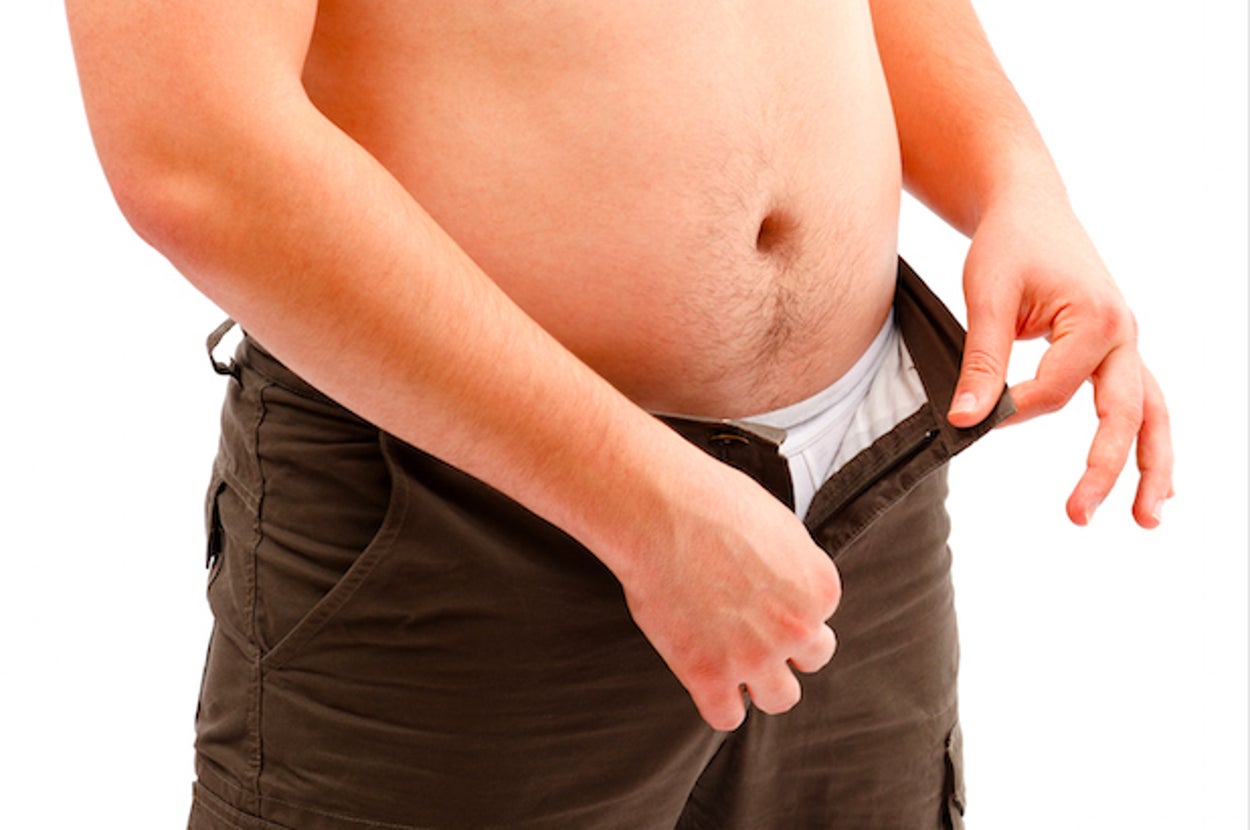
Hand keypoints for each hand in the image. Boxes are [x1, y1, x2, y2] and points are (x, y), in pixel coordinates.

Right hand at [619, 462, 840, 730]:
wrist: (660, 511)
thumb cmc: (710, 501)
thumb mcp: (777, 522)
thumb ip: (793, 563)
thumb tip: (787, 579)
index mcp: (819, 586)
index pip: (821, 617)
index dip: (789, 608)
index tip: (762, 598)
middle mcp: (797, 626)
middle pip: (811, 659)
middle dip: (785, 648)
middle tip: (751, 631)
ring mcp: (755, 656)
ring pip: (780, 698)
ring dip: (760, 684)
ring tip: (733, 662)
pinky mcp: (708, 675)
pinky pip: (726, 718)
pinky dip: (718, 704)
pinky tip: (705, 681)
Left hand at [947, 193, 1172, 527]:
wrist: (1030, 206)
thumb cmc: (1009, 243)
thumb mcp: (987, 294)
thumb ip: (982, 359)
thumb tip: (964, 419)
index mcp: (1097, 318)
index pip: (1057, 390)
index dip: (1014, 410)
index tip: (974, 415)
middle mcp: (1124, 334)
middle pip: (1125, 414)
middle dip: (1106, 468)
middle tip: (1078, 516)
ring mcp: (1126, 343)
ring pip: (1150, 413)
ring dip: (1150, 466)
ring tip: (1144, 519)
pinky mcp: (1116, 350)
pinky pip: (1142, 401)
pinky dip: (1147, 440)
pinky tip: (1151, 483)